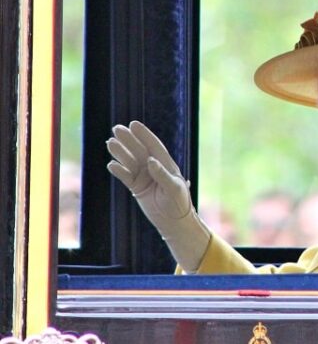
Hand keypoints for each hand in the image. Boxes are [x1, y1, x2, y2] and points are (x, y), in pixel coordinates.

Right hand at [106, 120, 209, 272]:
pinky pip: (125, 176)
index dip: (144, 135)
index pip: (154, 146)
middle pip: (139, 150)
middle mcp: (154, 168)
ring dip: (120, 152)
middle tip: (116, 129)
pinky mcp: (136, 187)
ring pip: (130, 161)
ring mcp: (144, 177)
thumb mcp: (173, 188)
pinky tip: (111, 164)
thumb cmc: (179, 202)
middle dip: (129, 140)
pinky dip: (119, 170)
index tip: (134, 124)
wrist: (173, 221)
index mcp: (166, 164)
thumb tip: (150, 160)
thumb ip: (162, 174)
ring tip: (110, 143)